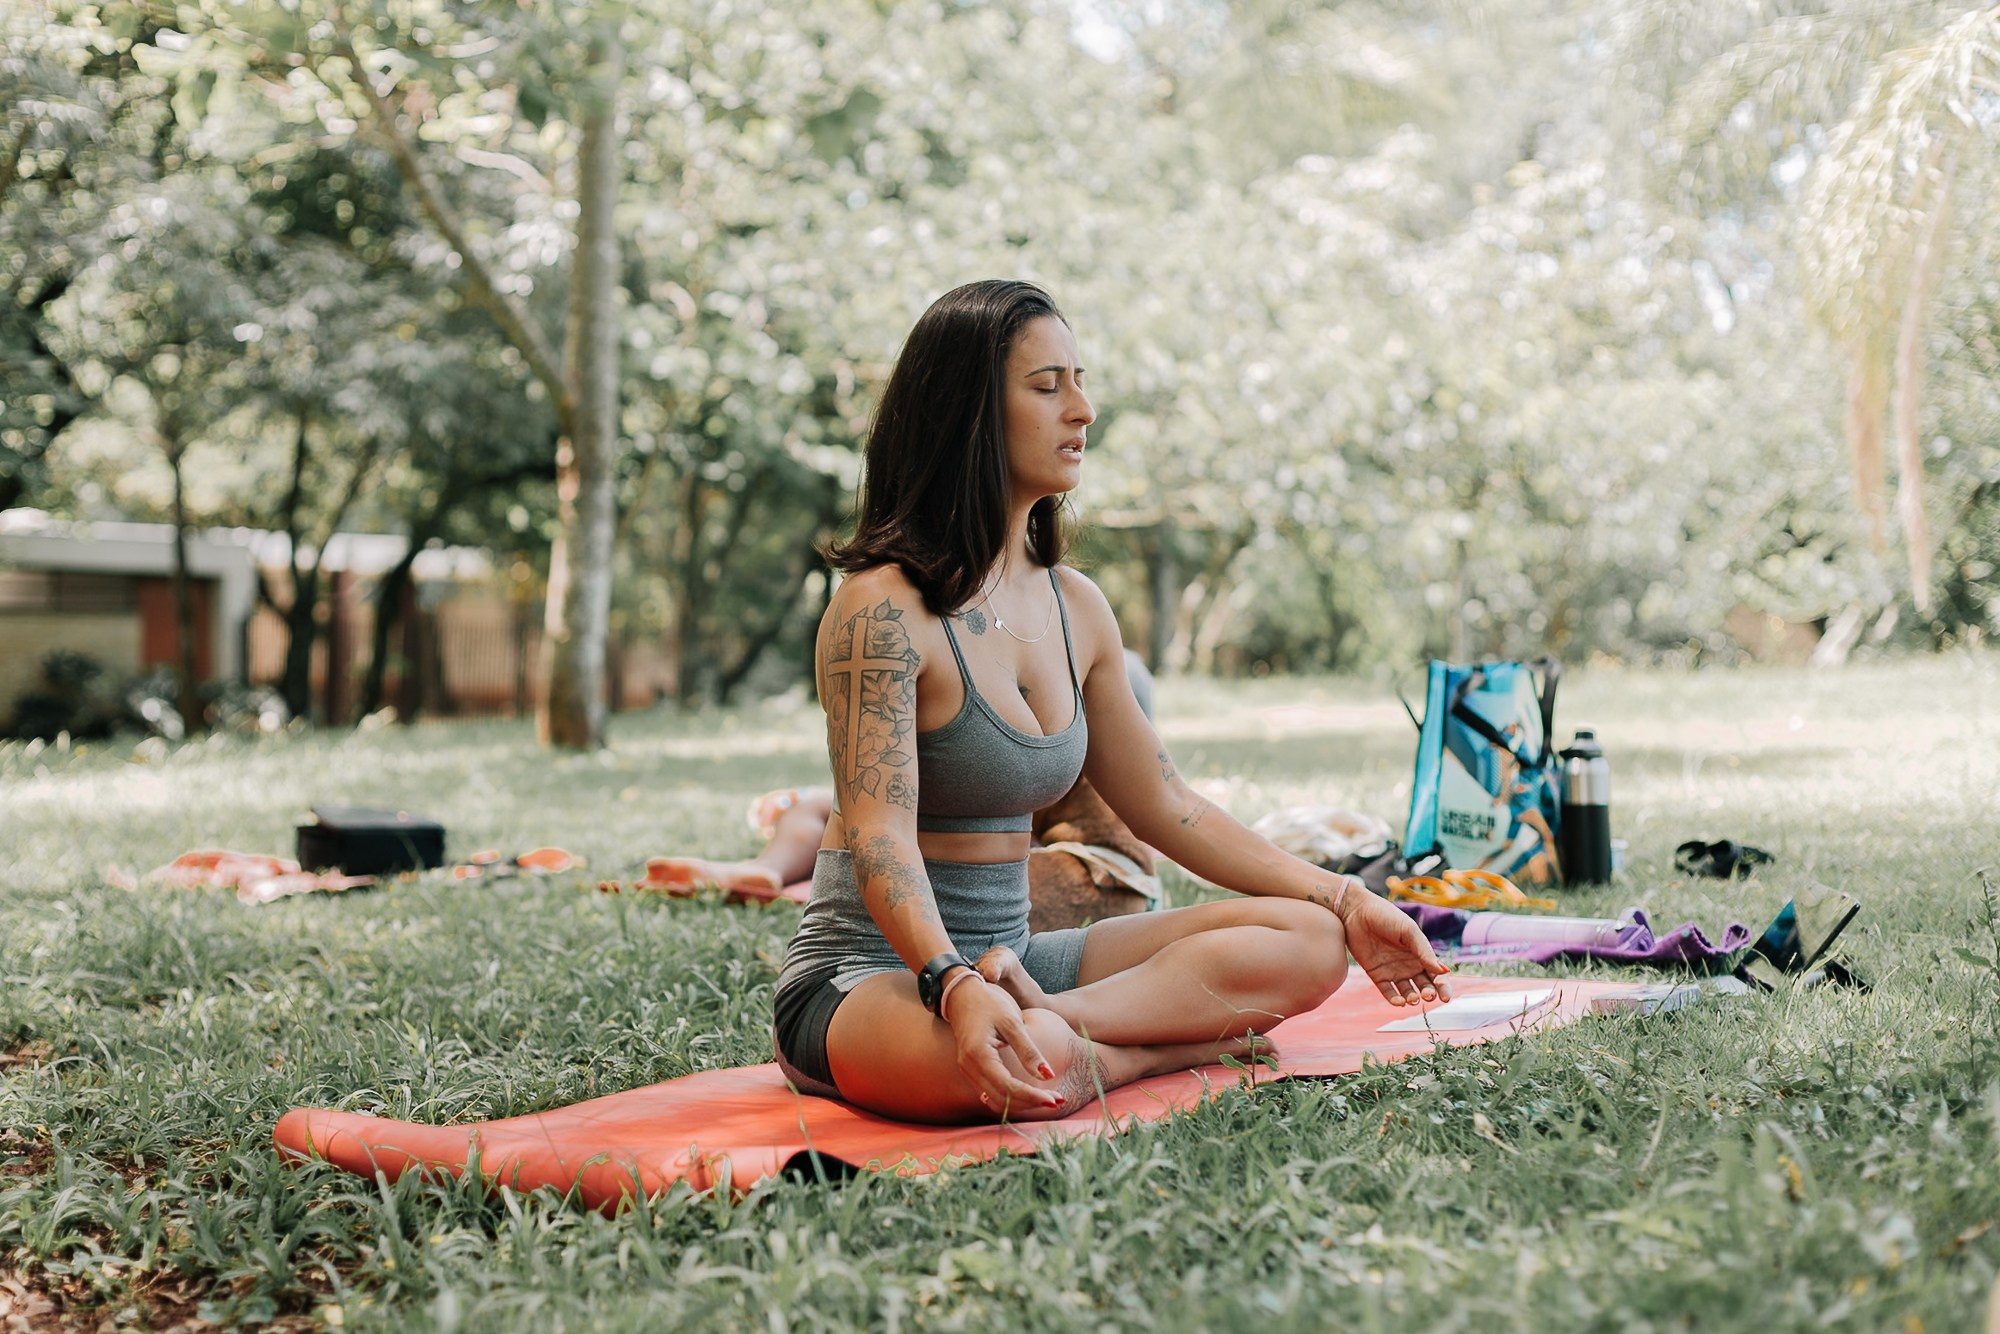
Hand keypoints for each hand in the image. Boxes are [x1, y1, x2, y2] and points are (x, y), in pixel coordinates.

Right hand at [945, 975, 1065, 1115]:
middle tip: (1058, 1100)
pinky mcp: (972, 1071)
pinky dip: (1011, 1097)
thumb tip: (1047, 1076)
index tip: (1056, 1099)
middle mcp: (969, 1068)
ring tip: (1047, 1098)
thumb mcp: (1012, 1022)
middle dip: (1030, 1103)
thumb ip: (1028, 1050)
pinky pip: (991, 1093)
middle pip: (1001, 1099)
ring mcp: (968, 1071)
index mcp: (978, 1055)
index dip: (1032, 1097)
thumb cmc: (988, 1003)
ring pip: (995, 1100)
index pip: (1007, 1087)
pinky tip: (1029, 1094)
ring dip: (1022, 1103)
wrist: (963, 994)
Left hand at [1335, 883, 1450, 1005]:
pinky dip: (1394, 999)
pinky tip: (1399, 1001)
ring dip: (1412, 998)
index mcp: (1421, 954)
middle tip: (1428, 995)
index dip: (1443, 987)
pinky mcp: (1377, 975)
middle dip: (1429, 994)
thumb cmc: (1386, 916)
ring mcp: (1393, 971)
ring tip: (1412, 998)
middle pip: (1425, 986)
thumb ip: (1424, 951)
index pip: (1437, 975)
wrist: (1357, 912)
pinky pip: (1388, 992)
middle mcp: (1409, 965)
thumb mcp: (1408, 931)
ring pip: (1408, 992)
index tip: (1446, 997)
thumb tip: (1443, 971)